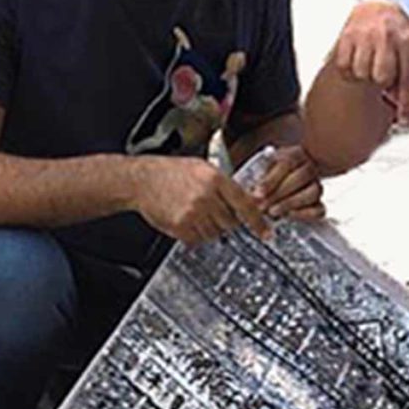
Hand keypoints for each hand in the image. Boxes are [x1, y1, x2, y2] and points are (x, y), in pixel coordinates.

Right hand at [130, 156, 270, 246]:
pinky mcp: (181, 226)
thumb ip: (225, 185)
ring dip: (209, 228)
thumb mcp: (202, 168)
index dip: (258, 221)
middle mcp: (206, 196)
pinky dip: (195, 234)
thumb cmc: (170, 172)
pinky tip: (186, 219)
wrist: (142, 180)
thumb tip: (247, 200)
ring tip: (195, 212)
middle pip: (231, 223)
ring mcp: (193, 213)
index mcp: (215, 179)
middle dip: (225, 221)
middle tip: (212, 211)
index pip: (245, 204)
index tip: (266, 233)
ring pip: (215, 233)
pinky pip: (198, 240)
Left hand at [253, 144, 325, 222]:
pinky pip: (319, 210)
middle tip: (262, 205)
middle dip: (278, 194)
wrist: (286, 180)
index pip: (286, 163)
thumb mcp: (265, 166)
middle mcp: (310, 168)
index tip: (258, 193)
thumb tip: (252, 188)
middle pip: (300, 178)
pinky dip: (305, 214)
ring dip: (290, 203)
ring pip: (312, 193)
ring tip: (272, 211)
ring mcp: (317, 186)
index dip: (271, 179)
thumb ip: (260, 173)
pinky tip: (289, 215)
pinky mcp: (319, 203)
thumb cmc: (271, 173)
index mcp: (296, 154)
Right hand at [332, 0, 408, 123]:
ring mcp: (365, 36)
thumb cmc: (396, 33)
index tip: (404, 120)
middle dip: (383, 82)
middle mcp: (386, 37)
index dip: (406, 103)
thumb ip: (407, 75)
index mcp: (407, 40)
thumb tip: (397, 103)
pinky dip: (350, 70)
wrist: (376, 6)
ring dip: (366, 74)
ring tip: (371, 63)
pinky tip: (357, 60)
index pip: (408, 77)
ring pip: (362, 73)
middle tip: (382, 74)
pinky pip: (345, 67)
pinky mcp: (346, 37)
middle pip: (382, 77)